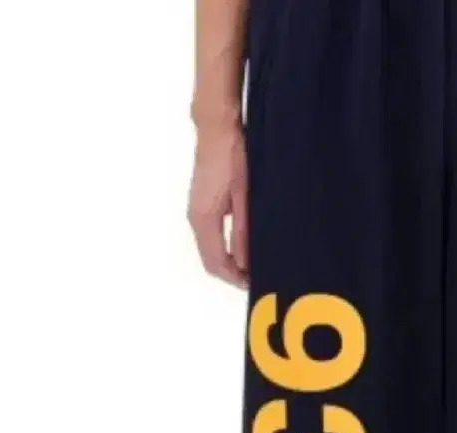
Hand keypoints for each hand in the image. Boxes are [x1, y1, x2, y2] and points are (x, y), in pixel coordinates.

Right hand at [188, 123, 248, 288]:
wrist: (217, 124)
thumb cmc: (232, 154)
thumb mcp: (245, 196)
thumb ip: (244, 232)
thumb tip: (246, 263)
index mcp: (204, 219)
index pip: (216, 264)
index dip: (236, 279)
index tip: (256, 284)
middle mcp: (196, 217)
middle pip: (212, 260)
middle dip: (234, 273)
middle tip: (260, 276)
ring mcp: (197, 210)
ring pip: (212, 248)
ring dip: (231, 260)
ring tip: (257, 262)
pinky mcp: (203, 202)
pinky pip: (213, 235)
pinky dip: (228, 246)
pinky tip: (247, 242)